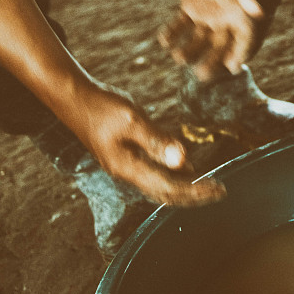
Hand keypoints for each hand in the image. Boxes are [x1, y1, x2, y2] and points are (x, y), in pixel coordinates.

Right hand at [68, 79, 225, 206]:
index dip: (196, 191)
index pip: (170, 188)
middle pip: (165, 194)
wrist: (73, 98)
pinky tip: (185, 169)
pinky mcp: (124, 157)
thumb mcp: (132, 120)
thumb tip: (183, 161)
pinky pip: (152, 173)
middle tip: (220, 192)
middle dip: (193, 195)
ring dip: (184, 187)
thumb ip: (157, 141)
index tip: (219, 189)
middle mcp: (126, 172)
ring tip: (207, 186)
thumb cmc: (102, 106)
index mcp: (128, 167)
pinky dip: (172, 175)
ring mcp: (124, 166)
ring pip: (158, 185)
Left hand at [160, 0, 263, 78]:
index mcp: (243, 16)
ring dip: (189, 51)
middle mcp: (226, 20)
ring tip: (178, 57)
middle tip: (201, 74)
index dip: (239, 55)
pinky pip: (180, 26)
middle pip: (220, 48)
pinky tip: (164, 40)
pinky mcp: (190, 8)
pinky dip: (172, 34)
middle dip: (211, 62)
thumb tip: (257, 13)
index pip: (245, 41)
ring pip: (198, 41)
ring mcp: (207, 16)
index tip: (231, 67)